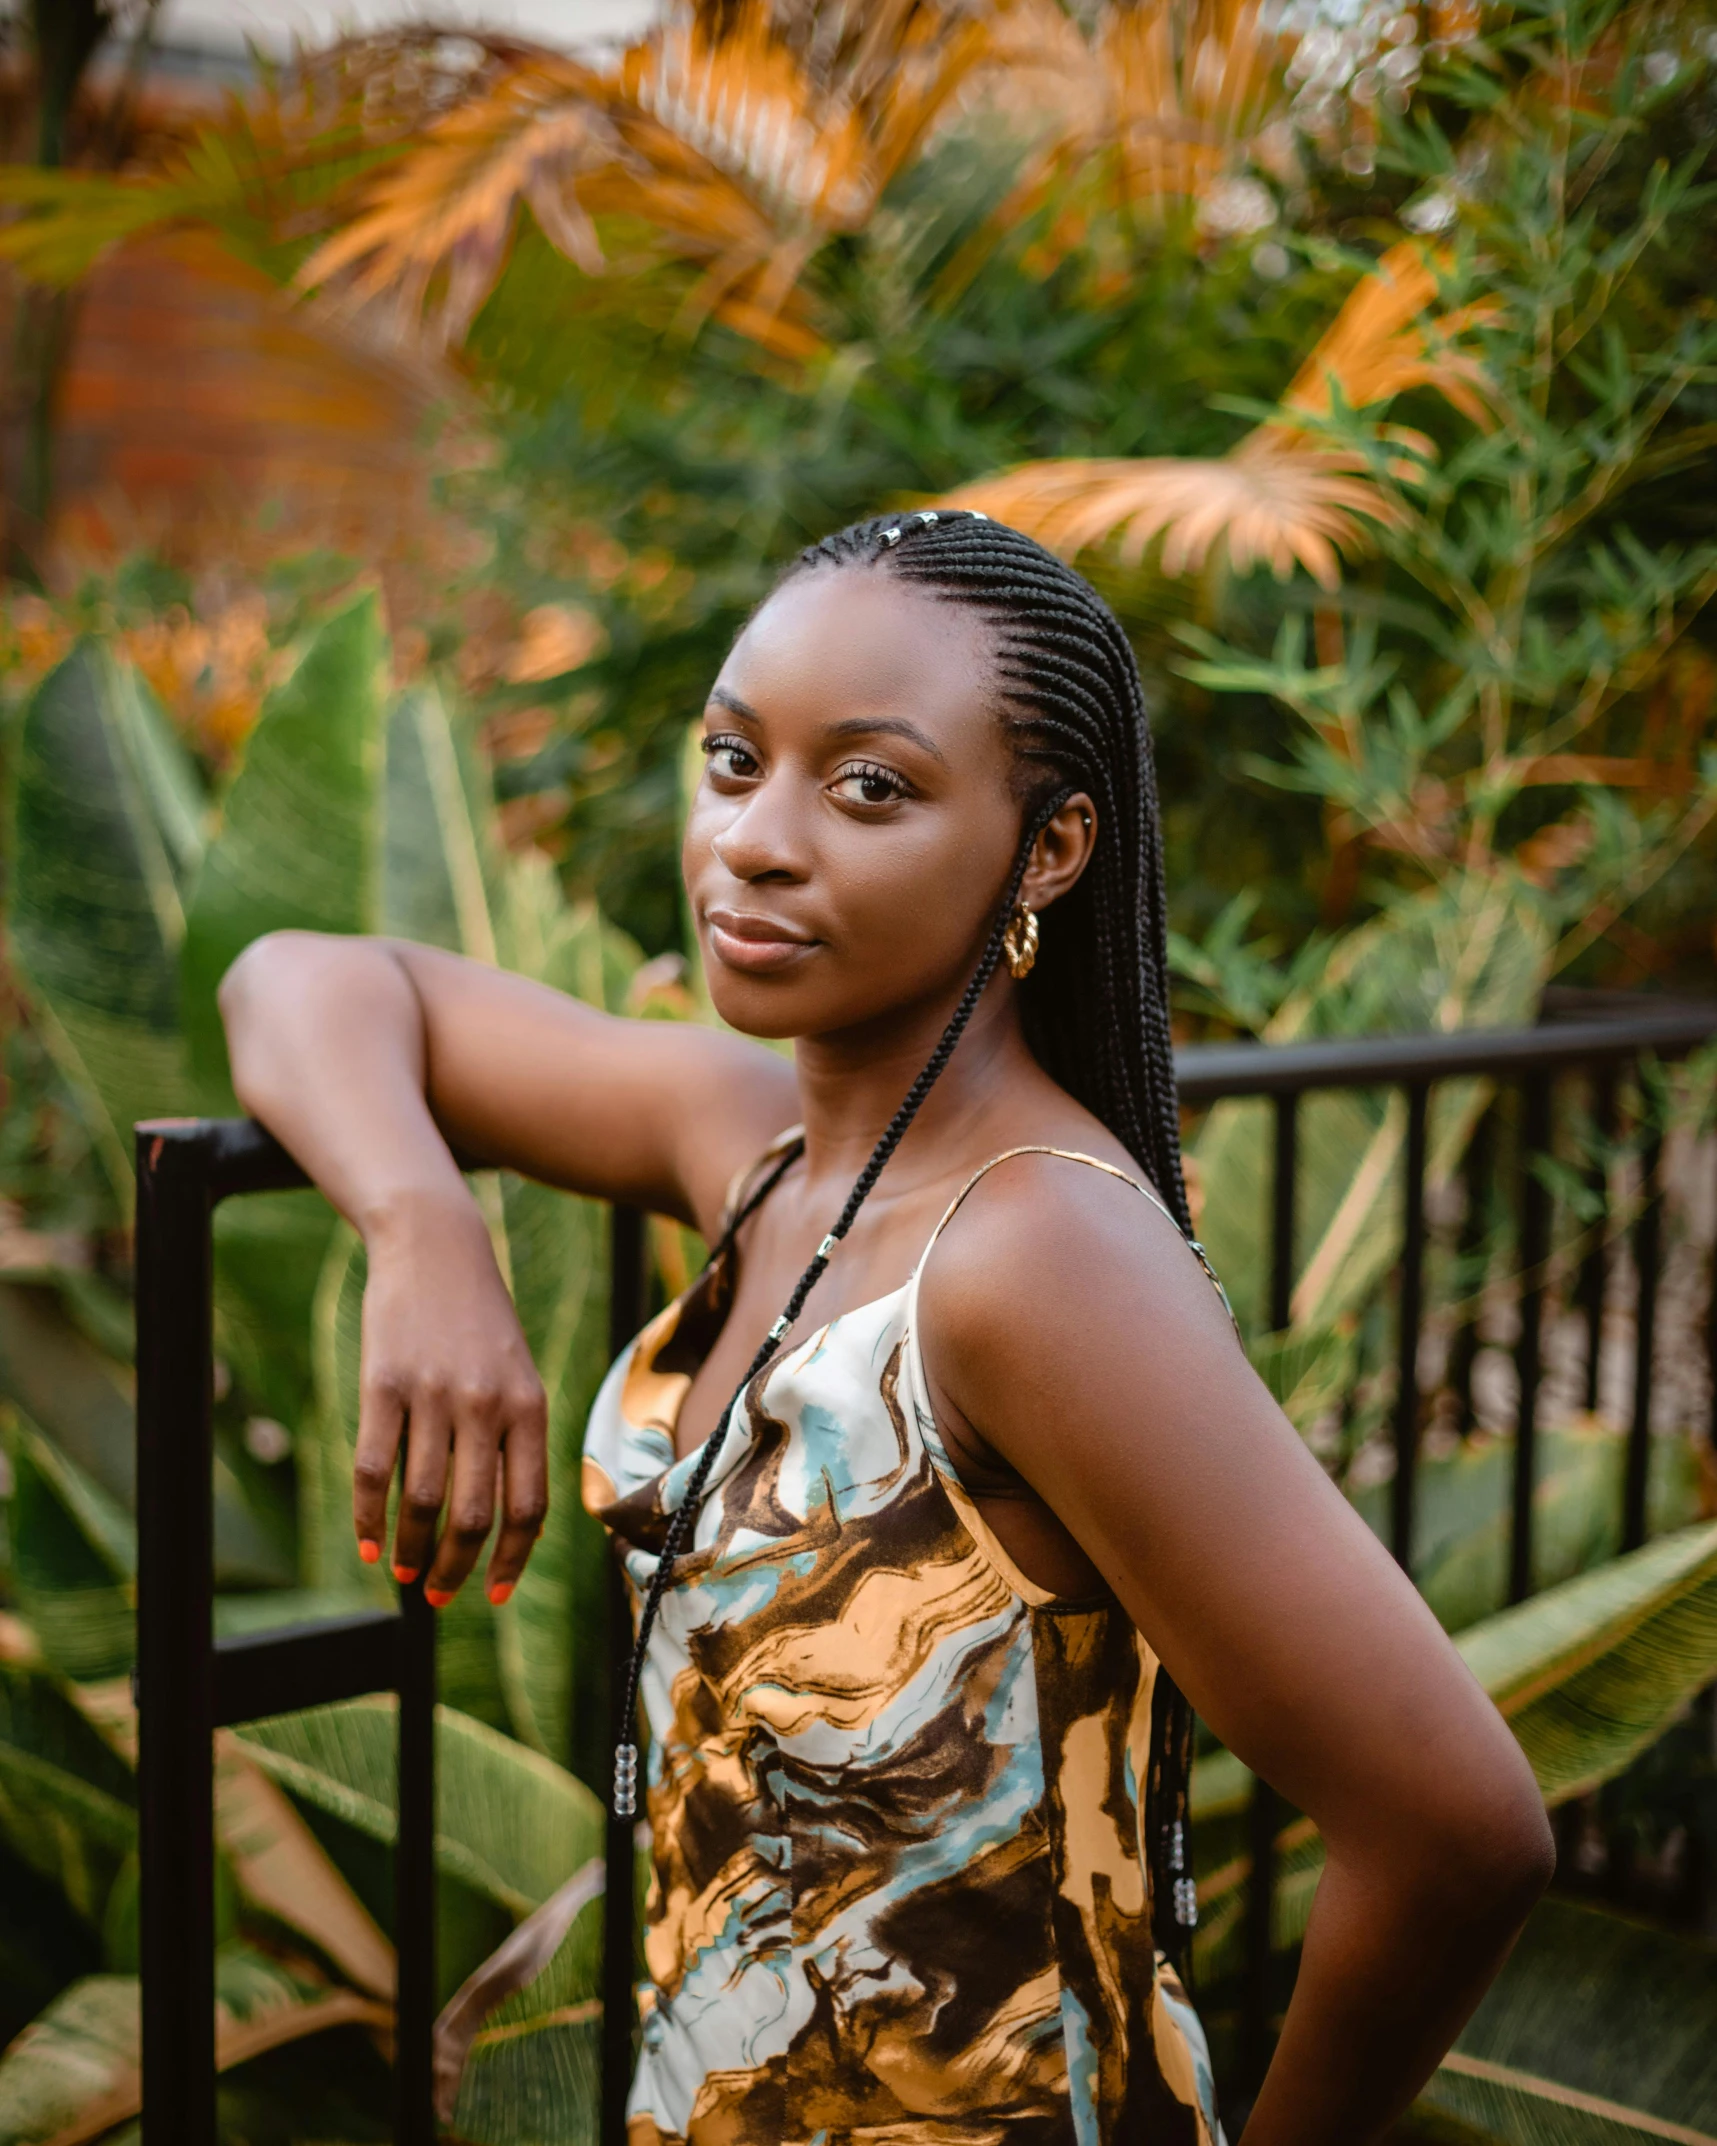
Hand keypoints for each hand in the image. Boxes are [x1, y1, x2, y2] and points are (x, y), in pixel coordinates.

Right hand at [351, 1189, 548, 1605]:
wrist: (435, 1249)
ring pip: (424, 1500)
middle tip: (437, 1594)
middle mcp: (487, 1406)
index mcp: (529, 1408)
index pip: (528, 1506)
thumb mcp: (516, 1374)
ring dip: (411, 1550)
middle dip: (456, 1568)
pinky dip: (368, 1517)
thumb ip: (513, 1438)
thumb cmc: (478, 1322)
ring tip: (402, 1572)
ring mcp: (434, 1395)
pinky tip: (365, 1543)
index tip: (492, 1595)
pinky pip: (374, 1469)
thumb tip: (498, 1521)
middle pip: (474, 1515)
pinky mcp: (384, 1385)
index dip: (510, 1559)